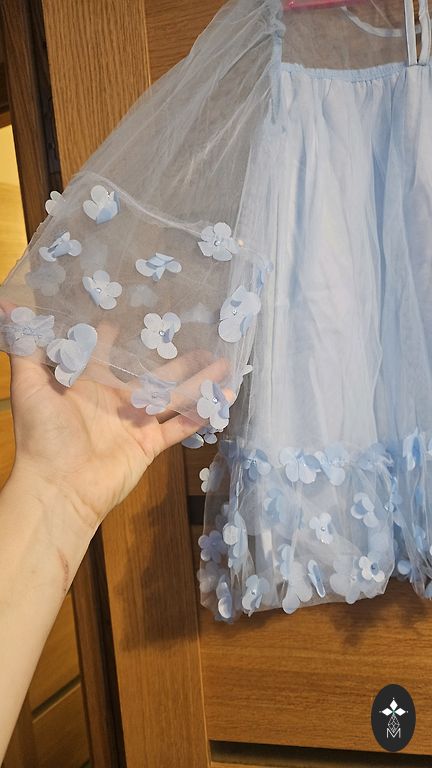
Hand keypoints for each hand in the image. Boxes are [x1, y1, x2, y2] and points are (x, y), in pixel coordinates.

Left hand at [7, 328, 228, 533]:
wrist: (59, 487)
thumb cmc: (43, 435)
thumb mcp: (29, 385)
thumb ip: (25, 348)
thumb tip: (6, 308)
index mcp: (89, 383)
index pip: (107, 351)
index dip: (118, 332)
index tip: (137, 308)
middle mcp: (115, 399)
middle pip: (152, 372)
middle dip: (177, 356)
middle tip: (202, 335)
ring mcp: (135, 422)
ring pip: (173, 396)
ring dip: (198, 381)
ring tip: (224, 362)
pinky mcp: (148, 445)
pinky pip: (179, 427)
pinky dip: (200, 415)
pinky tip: (224, 399)